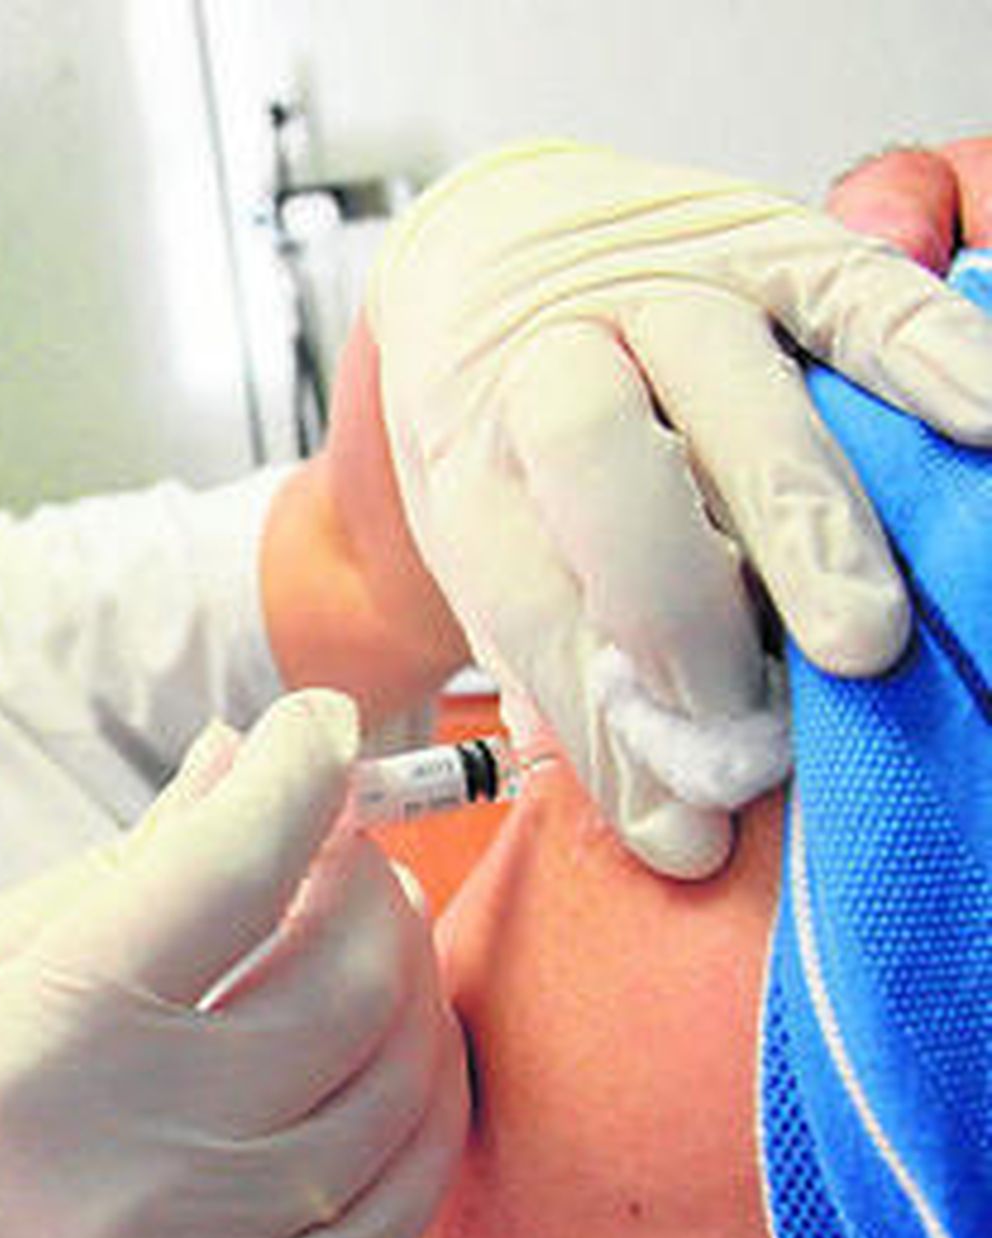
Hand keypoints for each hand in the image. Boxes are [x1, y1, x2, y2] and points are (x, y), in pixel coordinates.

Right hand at [0, 689, 467, 1237]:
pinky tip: (391, 1033)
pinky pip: (405, 1195)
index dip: (297, 769)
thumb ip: (122, 863)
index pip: (229, 868)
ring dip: (406, 966)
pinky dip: (425, 1092)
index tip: (315, 721)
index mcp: (49, 1039)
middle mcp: (144, 1151)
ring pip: (395, 1075)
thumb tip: (236, 756)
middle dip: (362, 866)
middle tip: (329, 832)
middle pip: (343, 970)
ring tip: (362, 919)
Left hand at [368, 139, 991, 875]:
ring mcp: (660, 284)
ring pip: (732, 388)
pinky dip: (929, 356)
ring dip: (804, 526)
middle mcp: (549, 357)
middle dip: (677, 608)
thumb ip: (562, 658)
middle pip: (602, 464)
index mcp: (468, 454)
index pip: (530, 600)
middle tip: (748, 721)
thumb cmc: (497, 428)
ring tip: (860, 644)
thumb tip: (673, 820)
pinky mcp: (760, 233)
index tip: (684, 832)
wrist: (490, 257)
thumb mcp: (485, 545)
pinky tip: (985, 428)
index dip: (606, 727)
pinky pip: (852, 290)